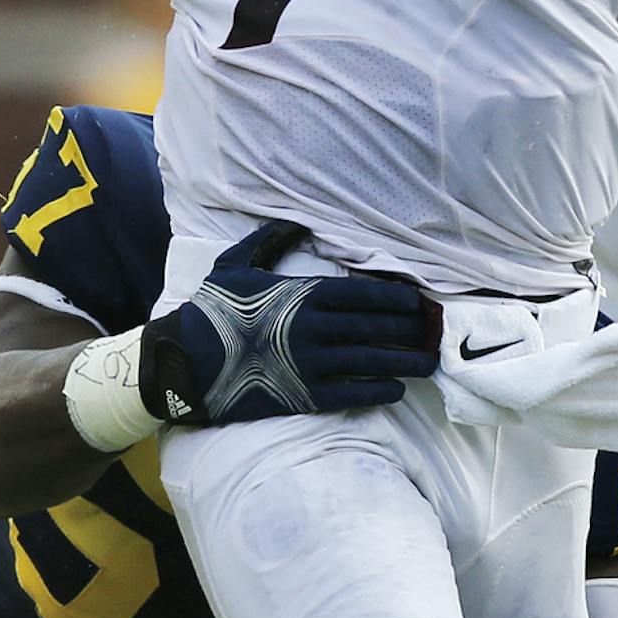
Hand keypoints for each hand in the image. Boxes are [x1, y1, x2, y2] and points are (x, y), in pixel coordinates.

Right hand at [138, 221, 440, 425]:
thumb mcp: (235, 263)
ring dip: (405, 362)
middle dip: (409, 330)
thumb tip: (300, 221)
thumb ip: (271, 240)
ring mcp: (310, 364)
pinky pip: (352, 393)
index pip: (365, 293)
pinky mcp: (303, 396)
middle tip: (434, 332)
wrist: (183, 362)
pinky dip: (379, 391)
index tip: (418, 301)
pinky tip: (396, 389)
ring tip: (428, 364)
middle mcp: (313, 329)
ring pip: (372, 361)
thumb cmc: (211, 310)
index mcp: (302, 294)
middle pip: (376, 327)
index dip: (397, 298)